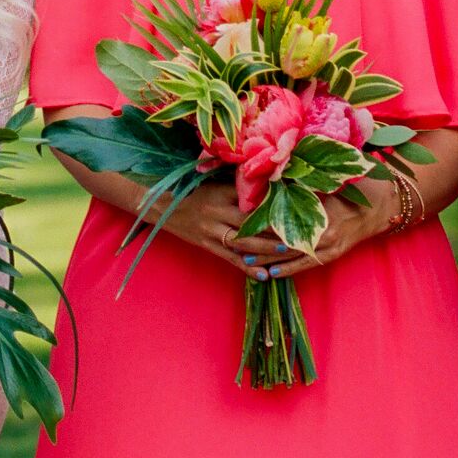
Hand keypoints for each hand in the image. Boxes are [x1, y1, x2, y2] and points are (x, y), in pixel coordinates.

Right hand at [160, 180, 312, 280]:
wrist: (159, 203)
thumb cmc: (189, 189)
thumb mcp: (211, 181)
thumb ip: (235, 184)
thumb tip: (266, 181)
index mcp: (221, 192)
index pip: (252, 199)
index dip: (273, 205)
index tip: (295, 207)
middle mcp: (217, 212)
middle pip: (252, 223)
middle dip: (275, 230)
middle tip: (299, 235)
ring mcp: (211, 230)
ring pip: (244, 243)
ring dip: (266, 250)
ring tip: (286, 253)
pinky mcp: (206, 245)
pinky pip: (230, 259)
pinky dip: (247, 269)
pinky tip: (263, 276)